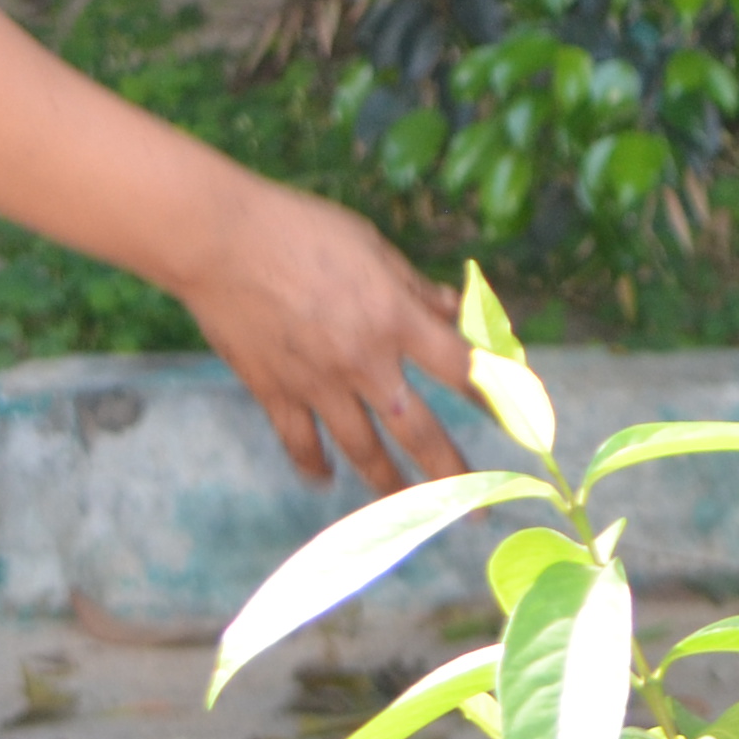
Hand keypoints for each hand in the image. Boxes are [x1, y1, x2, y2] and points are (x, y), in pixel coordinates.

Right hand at [176, 184, 475, 490]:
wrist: (220, 240)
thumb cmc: (300, 229)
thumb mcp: (371, 247)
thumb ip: (415, 288)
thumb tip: (456, 309)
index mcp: (394, 319)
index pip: (461, 368)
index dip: (495, 395)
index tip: (519, 419)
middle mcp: (363, 362)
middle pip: (420, 433)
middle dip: (453, 475)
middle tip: (474, 509)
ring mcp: (317, 384)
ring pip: (363, 451)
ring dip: (390, 485)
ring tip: (407, 508)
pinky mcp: (275, 392)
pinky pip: (301, 443)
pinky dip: (314, 465)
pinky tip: (324, 479)